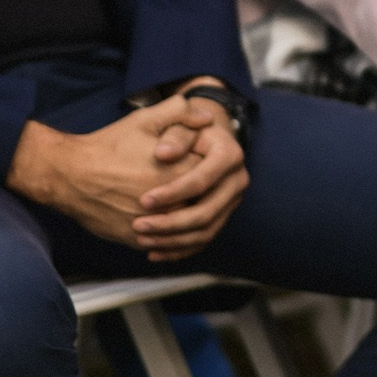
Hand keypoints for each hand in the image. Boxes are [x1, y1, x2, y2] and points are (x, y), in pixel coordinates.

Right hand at [7, 98, 248, 260]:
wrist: (70, 174)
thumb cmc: (109, 146)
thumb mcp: (146, 120)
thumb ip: (181, 113)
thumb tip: (208, 118)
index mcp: (181, 171)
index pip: (213, 178)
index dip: (210, 173)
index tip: (204, 169)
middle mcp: (172, 201)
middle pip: (204, 206)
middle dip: (204, 201)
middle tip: (202, 196)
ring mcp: (155, 223)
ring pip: (187, 231)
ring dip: (191, 226)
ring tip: (188, 215)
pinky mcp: (138, 238)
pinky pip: (165, 245)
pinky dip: (171, 243)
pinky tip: (170, 234)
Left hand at [130, 93, 249, 260]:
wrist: (201, 139)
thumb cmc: (185, 130)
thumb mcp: (179, 123)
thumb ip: (173, 133)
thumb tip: (164, 153)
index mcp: (230, 155)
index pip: (201, 181)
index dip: (172, 193)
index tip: (143, 200)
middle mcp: (237, 180)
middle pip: (206, 212)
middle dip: (170, 223)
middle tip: (139, 225)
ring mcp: (231, 201)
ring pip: (206, 231)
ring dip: (172, 240)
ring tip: (142, 239)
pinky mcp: (222, 216)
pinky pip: (204, 240)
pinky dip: (179, 250)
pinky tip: (154, 252)